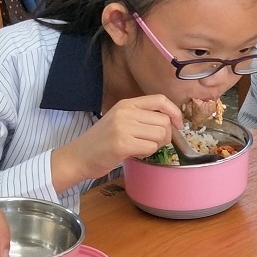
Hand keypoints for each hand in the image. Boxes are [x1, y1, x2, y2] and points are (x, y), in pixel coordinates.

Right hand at [54, 95, 181, 186]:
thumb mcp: (120, 120)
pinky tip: (134, 153)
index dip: (174, 112)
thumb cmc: (102, 141)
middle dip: (165, 136)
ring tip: (140, 148)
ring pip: (160, 135)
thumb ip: (142, 117)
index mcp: (126, 103)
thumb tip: (171, 121)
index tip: (178, 124)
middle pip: (164, 121)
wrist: (78, 157)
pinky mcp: (122, 144)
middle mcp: (125, 112)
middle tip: (153, 143)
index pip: (160, 100)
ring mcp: (123, 127)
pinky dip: (147, 153)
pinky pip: (150, 148)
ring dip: (155, 145)